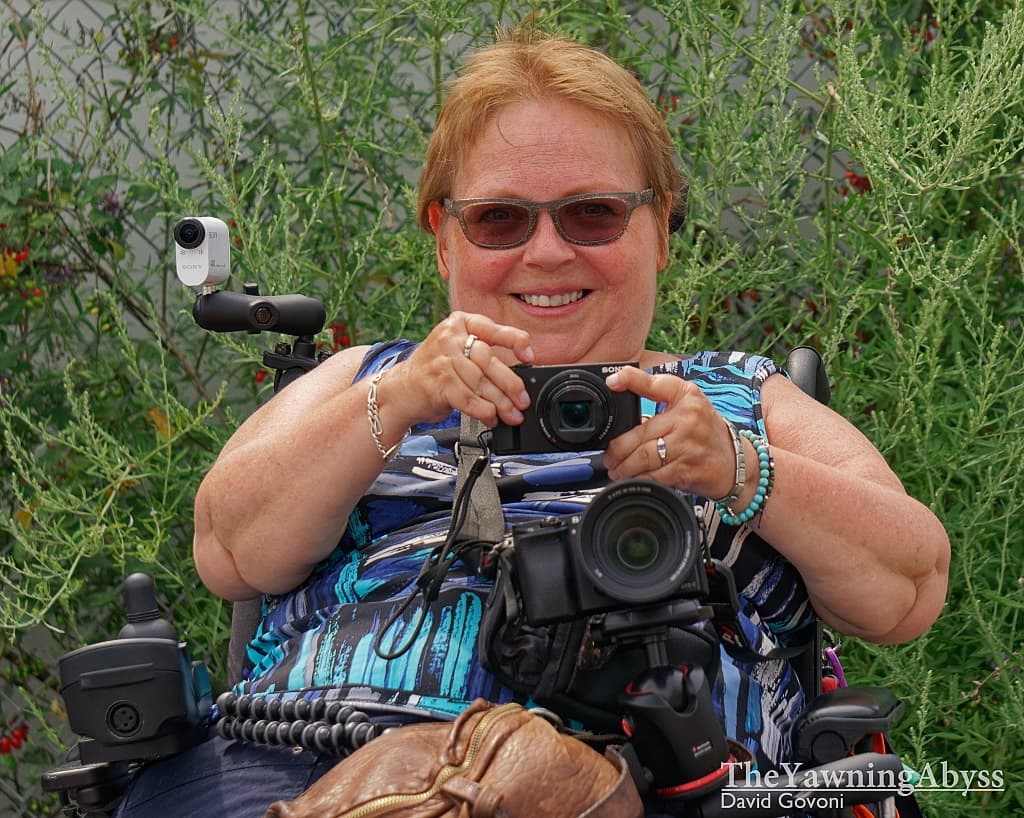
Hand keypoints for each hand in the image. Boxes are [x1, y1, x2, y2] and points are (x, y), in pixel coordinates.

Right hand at [386, 311, 534, 428]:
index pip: (493, 329)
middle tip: (523, 401)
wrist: (401, 390)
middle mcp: (450, 338)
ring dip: (500, 403)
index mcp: (460, 323)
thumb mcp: (459, 351)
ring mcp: (442, 359)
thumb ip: (484, 355)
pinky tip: (491, 418)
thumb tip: (518, 377)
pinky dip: (483, 411)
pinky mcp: (437, 383)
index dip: (515, 341)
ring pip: (480, 383)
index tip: (529, 357)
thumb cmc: (436, 371)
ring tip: (511, 415)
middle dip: (511, 384)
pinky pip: (468, 399)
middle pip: (489, 360)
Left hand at [602, 366, 736, 498]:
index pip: (656, 384)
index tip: (612, 381)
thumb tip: (620, 396)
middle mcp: (688, 419)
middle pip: (639, 434)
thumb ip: (658, 396)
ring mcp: (687, 446)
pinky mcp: (686, 470)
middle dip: (617, 449)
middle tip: (609, 456)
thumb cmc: (705, 431)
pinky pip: (653, 476)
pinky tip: (631, 479)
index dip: (631, 380)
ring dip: (623, 467)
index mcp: (687, 397)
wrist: (735, 462)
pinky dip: (638, 479)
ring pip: (642, 458)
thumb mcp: (688, 404)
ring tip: (616, 469)